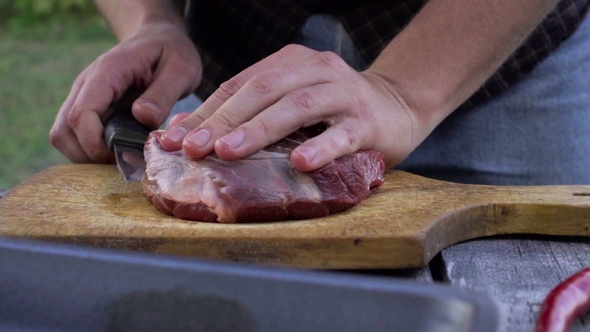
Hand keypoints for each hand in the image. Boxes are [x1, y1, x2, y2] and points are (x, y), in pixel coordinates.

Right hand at [50, 23, 201, 162]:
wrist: (159, 39)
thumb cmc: (171, 52)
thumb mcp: (180, 69)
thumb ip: (162, 94)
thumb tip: (142, 117)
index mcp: (107, 72)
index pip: (81, 114)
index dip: (95, 144)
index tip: (122, 157)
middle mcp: (87, 85)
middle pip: (65, 131)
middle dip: (90, 156)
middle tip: (125, 164)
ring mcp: (84, 97)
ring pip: (65, 136)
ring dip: (88, 156)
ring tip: (123, 160)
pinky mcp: (89, 109)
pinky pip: (76, 136)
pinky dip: (92, 152)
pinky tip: (119, 153)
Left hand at [160, 44, 424, 170]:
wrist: (397, 104)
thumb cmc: (333, 110)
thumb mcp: (292, 102)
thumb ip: (254, 112)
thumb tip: (191, 134)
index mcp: (289, 63)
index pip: (239, 85)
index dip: (205, 112)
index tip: (172, 139)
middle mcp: (315, 70)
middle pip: (262, 91)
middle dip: (223, 120)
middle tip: (192, 148)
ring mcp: (343, 94)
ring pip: (297, 107)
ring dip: (260, 129)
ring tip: (228, 152)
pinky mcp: (368, 122)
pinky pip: (342, 135)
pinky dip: (320, 147)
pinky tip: (299, 163)